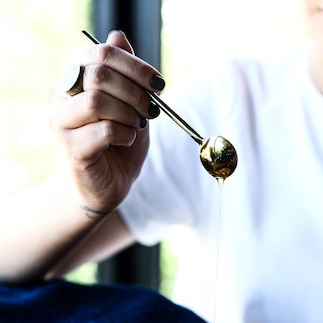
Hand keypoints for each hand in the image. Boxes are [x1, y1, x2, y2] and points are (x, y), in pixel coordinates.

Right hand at [48, 30, 164, 212]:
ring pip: (98, 102)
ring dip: (129, 114)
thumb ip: (124, 73)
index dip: (134, 65)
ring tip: (137, 125)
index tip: (159, 83)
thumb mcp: (130, 103)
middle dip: (135, 92)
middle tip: (151, 109)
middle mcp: (60, 96)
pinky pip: (104, 131)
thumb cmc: (120, 142)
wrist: (111, 184)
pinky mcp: (72, 149)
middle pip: (99, 75)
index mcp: (74, 78)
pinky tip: (127, 141)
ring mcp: (61, 123)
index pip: (100, 54)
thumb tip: (118, 35)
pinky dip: (125, 134)